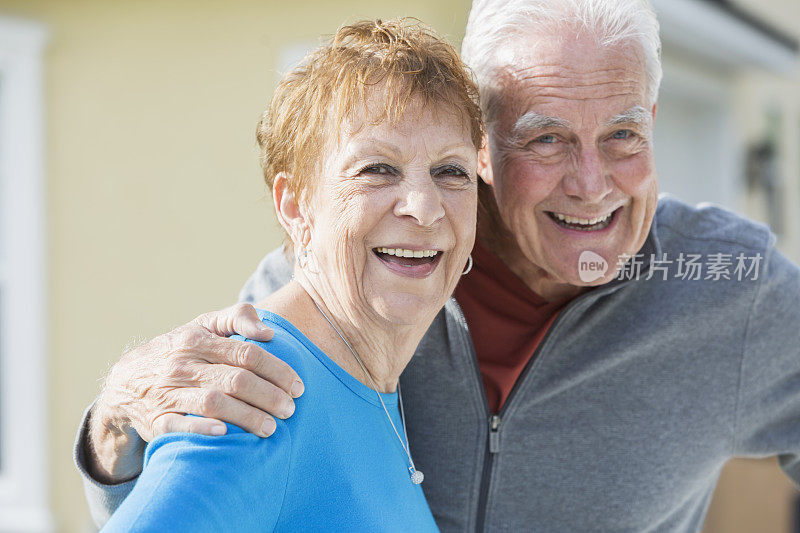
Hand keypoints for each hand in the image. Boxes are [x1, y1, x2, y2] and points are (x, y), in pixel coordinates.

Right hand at [86, 302, 303, 482]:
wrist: (125, 381)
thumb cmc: (179, 351)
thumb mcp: (202, 325)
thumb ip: (237, 318)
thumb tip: (268, 332)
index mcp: (197, 340)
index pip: (247, 354)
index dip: (277, 370)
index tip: (298, 386)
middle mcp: (182, 365)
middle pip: (235, 380)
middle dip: (269, 396)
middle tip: (290, 409)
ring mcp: (168, 393)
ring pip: (214, 404)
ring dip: (247, 417)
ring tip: (272, 427)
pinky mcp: (156, 421)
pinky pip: (180, 426)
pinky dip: (203, 429)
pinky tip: (226, 435)